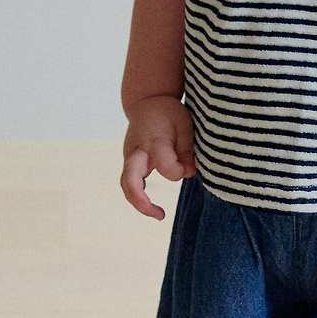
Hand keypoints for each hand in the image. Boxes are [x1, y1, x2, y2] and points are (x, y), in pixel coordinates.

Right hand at [120, 95, 196, 219]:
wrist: (146, 102)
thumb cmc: (168, 113)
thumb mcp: (184, 124)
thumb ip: (186, 149)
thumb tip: (189, 173)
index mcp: (153, 140)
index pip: (166, 165)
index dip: (179, 171)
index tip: (190, 167)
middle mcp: (137, 151)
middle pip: (130, 180)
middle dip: (142, 201)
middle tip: (160, 215)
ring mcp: (130, 158)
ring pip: (127, 185)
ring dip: (139, 203)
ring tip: (159, 214)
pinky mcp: (130, 162)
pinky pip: (130, 183)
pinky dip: (139, 196)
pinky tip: (152, 207)